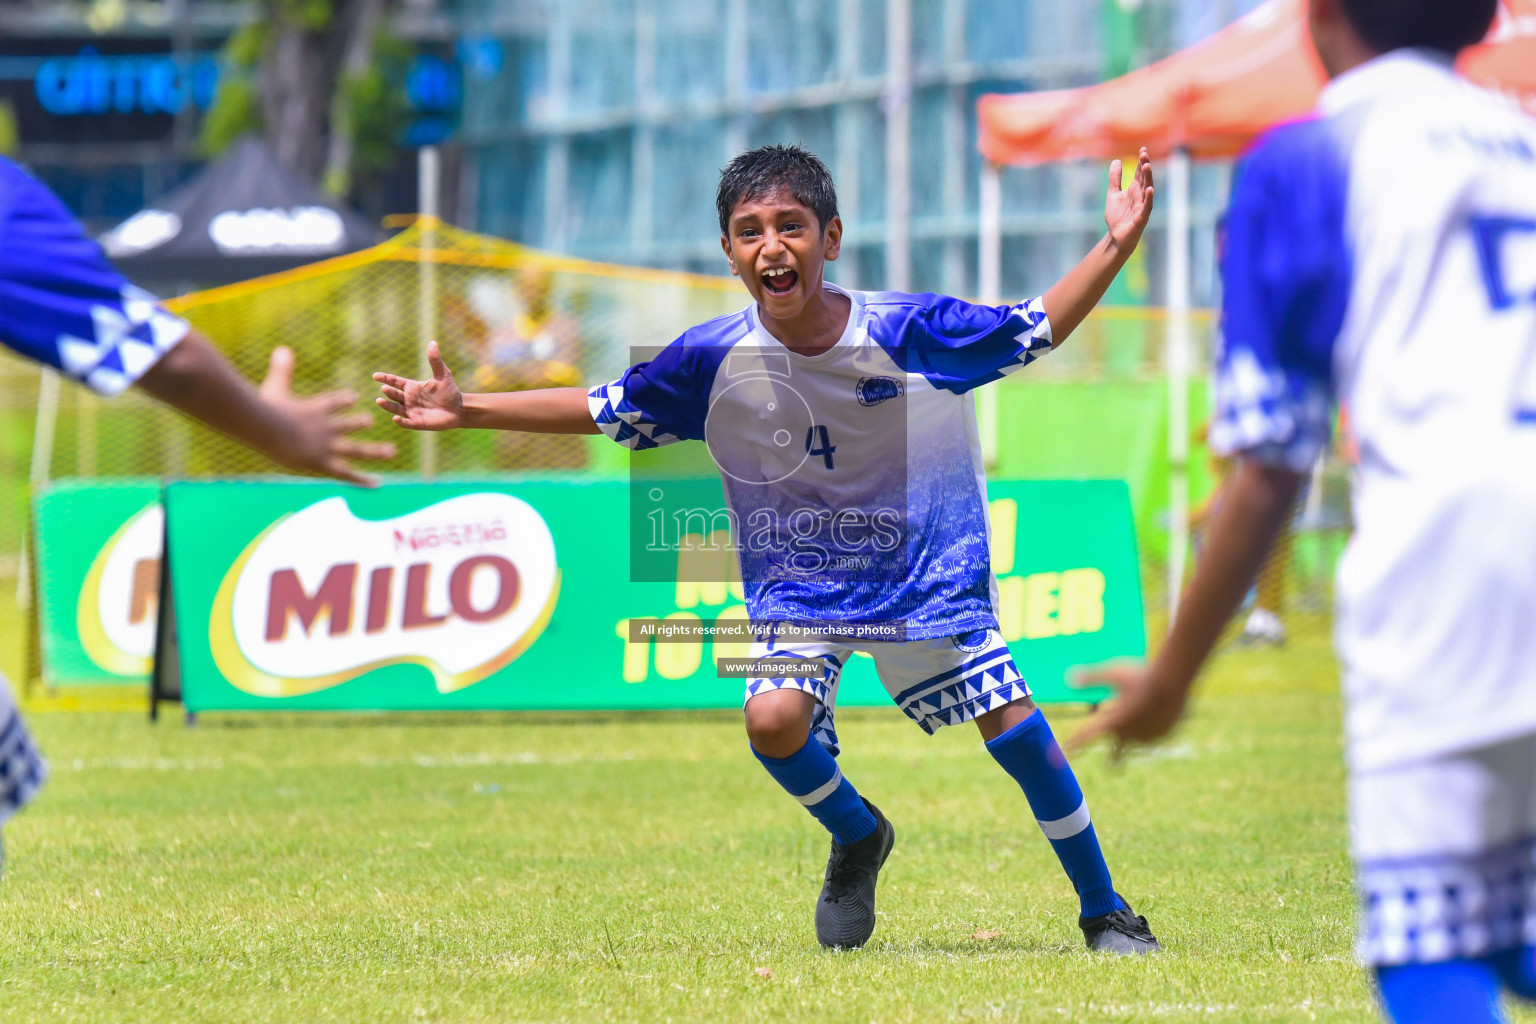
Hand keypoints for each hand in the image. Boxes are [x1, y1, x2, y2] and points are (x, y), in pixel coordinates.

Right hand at [258, 346, 396, 485]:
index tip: (353, 398)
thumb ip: (282, 369)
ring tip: (391, 451)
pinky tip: (378, 483)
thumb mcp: (276, 386)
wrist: (271, 427)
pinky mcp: (323, 463)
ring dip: (373, 451)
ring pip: (355, 450)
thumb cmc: (268, 407)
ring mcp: (327, 447)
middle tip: (368, 421)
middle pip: (346, 425)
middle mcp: (326, 428)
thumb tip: (282, 348)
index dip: (343, 401)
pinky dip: (362, 480)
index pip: (333, 403)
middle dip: (358, 423)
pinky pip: (347, 473)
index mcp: (315, 410)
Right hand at [373, 340, 464, 430]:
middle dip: (388, 392)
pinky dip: (401, 421)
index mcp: (412, 387)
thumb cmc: (449, 391)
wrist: (459, 409)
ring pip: (395, 408)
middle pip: (394, 394)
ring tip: (379, 401)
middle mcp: (409, 399)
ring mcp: (412, 411)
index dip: (385, 378)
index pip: (395, 381)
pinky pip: (406, 422)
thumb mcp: (443, 374)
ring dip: (387, 406)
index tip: (375, 375)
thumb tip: (433, 342)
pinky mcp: (417, 422)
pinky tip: (396, 418)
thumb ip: (435, 360)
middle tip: (384, 388)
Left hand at [1066, 658, 1188, 756]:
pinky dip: (1155, 725)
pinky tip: (1159, 711)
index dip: (1076, 744)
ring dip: (1137, 732)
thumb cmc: (1141, 675)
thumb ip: (1092, 678)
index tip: (1066, 752)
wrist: (1174, 681)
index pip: (1089, 736)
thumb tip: (1068, 677)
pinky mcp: (1165, 736)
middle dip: (1114, 759)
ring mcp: (1148, 737)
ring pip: (1138, 739)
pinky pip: (1157, 733)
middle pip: (1117, 754)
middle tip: (1112, 764)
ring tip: (1144, 712)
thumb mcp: (1113, 673)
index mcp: (1113, 722)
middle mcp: (1129, 734)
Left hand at [1104, 148, 1153, 254]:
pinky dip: (1149, 198)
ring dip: (1148, 178)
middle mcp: (1140, 196)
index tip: (1142, 149)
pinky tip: (1150, 189)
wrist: (1116, 236)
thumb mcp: (1113, 193)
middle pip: (1144, 178)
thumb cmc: (1117, 216)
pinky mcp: (1141, 217)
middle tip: (1144, 154)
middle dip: (1144, 166)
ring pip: (1147, 190)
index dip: (1141, 161)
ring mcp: (1142, 206)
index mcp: (1134, 190)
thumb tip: (1116, 161)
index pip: (1140, 173)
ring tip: (1146, 166)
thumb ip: (1115, 178)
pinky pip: (1147, 206)